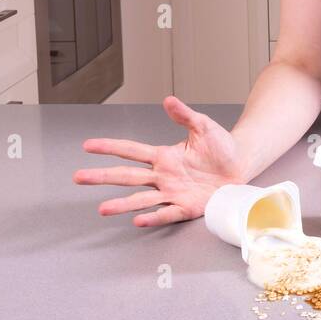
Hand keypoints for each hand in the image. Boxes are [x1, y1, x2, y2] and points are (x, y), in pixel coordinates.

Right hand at [73, 96, 246, 226]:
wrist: (241, 165)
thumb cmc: (221, 147)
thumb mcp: (203, 126)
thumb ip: (185, 115)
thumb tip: (169, 100)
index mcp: (164, 156)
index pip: (131, 150)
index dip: (110, 147)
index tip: (88, 145)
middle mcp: (163, 176)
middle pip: (127, 176)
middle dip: (102, 177)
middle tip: (79, 177)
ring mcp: (172, 192)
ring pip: (141, 199)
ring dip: (122, 204)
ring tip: (102, 208)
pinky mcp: (187, 206)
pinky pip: (167, 213)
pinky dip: (153, 217)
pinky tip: (138, 219)